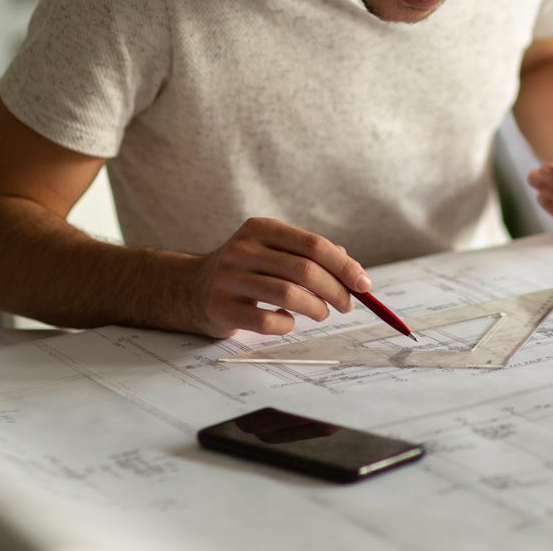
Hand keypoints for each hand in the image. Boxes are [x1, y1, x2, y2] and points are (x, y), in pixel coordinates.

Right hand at [191, 217, 370, 338]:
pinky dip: (286, 325)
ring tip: (321, 314)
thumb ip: (310, 256)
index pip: (313, 245)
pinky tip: (287, 322)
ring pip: (288, 295)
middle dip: (335, 291)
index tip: (364, 284)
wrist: (188, 288)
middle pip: (304, 270)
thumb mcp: (272, 251)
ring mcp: (228, 279)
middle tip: (347, 305)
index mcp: (261, 229)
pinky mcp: (220, 308)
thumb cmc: (245, 270)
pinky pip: (267, 321)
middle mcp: (243, 250)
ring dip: (316, 309)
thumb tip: (354, 272)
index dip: (344, 266)